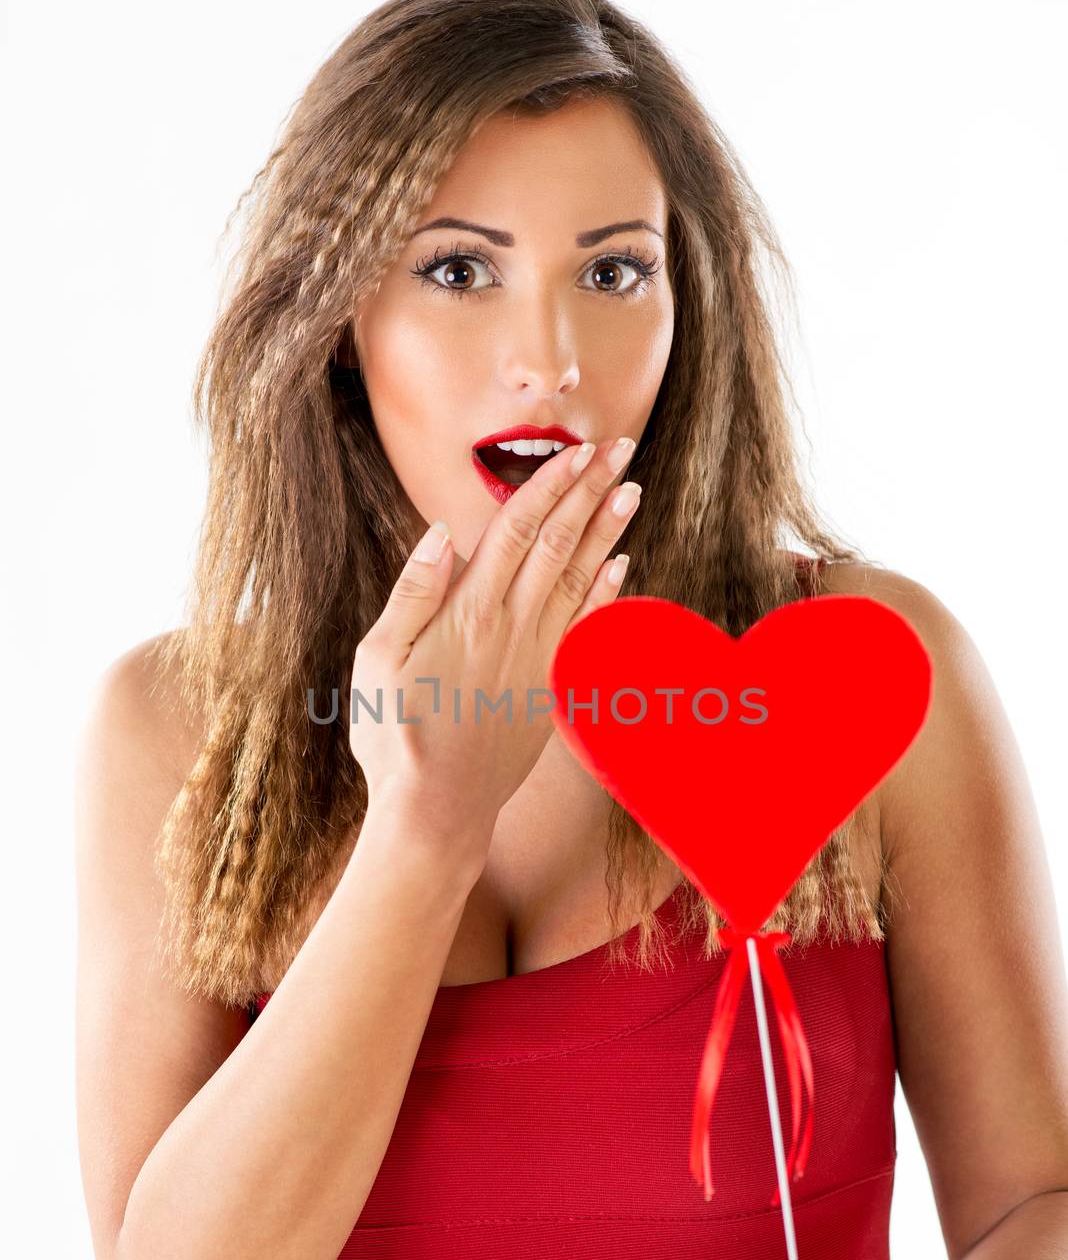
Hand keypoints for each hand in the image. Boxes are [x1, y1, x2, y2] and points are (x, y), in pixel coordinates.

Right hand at [349, 436, 640, 847]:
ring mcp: (538, 658)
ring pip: (580, 579)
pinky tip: (622, 565)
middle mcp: (512, 627)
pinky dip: (607, 593)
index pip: (518, 529)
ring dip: (607, 531)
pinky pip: (587, 629)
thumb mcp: (379, 658)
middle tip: (619, 450)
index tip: (576, 450)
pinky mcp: (550, 688)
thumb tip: (441, 533)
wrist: (437, 809)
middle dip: (589, 491)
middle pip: (559, 543)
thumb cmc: (395, 734)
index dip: (551, 484)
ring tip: (630, 490)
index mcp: (469, 610)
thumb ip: (413, 592)